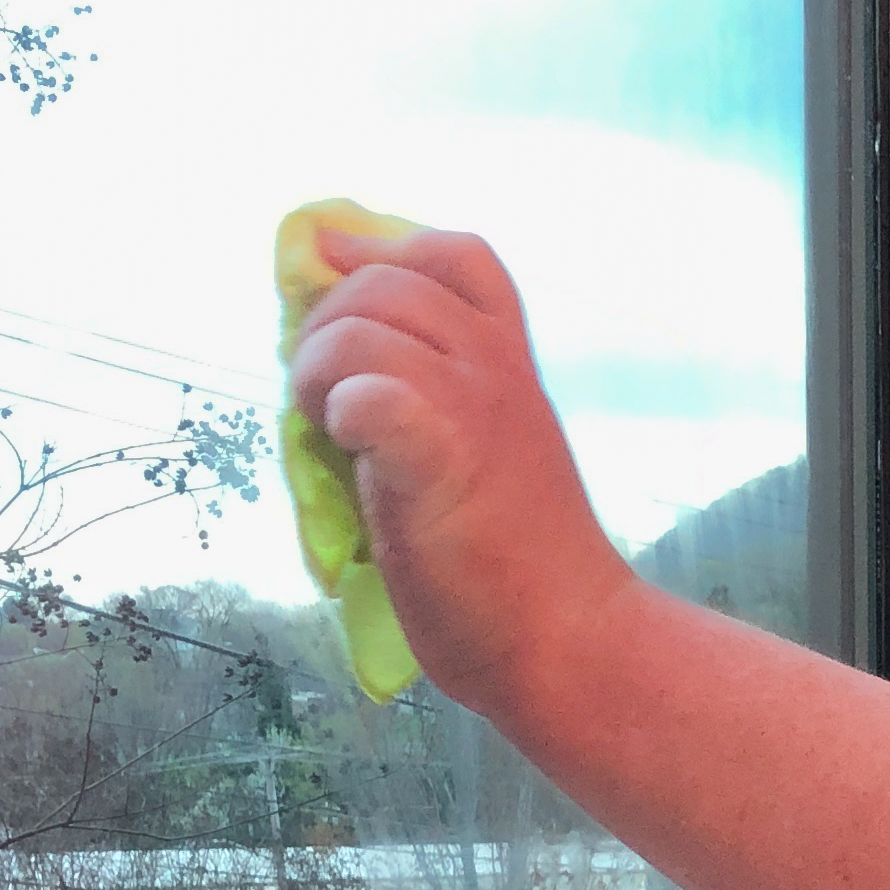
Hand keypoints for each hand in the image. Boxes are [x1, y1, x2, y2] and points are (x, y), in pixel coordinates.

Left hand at [285, 225, 628, 717]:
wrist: (571, 640)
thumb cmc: (521, 566)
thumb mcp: (485, 453)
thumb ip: (433, 402)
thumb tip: (351, 376)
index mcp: (510, 362)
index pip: (453, 255)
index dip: (379, 249)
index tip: (333, 273)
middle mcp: (496, 368)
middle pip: (388, 281)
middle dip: (326, 322)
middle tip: (320, 395)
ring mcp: (473, 408)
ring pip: (362, 328)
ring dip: (318, 370)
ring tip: (327, 429)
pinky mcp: (440, 460)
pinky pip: (373, 394)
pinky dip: (343, 409)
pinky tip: (348, 447)